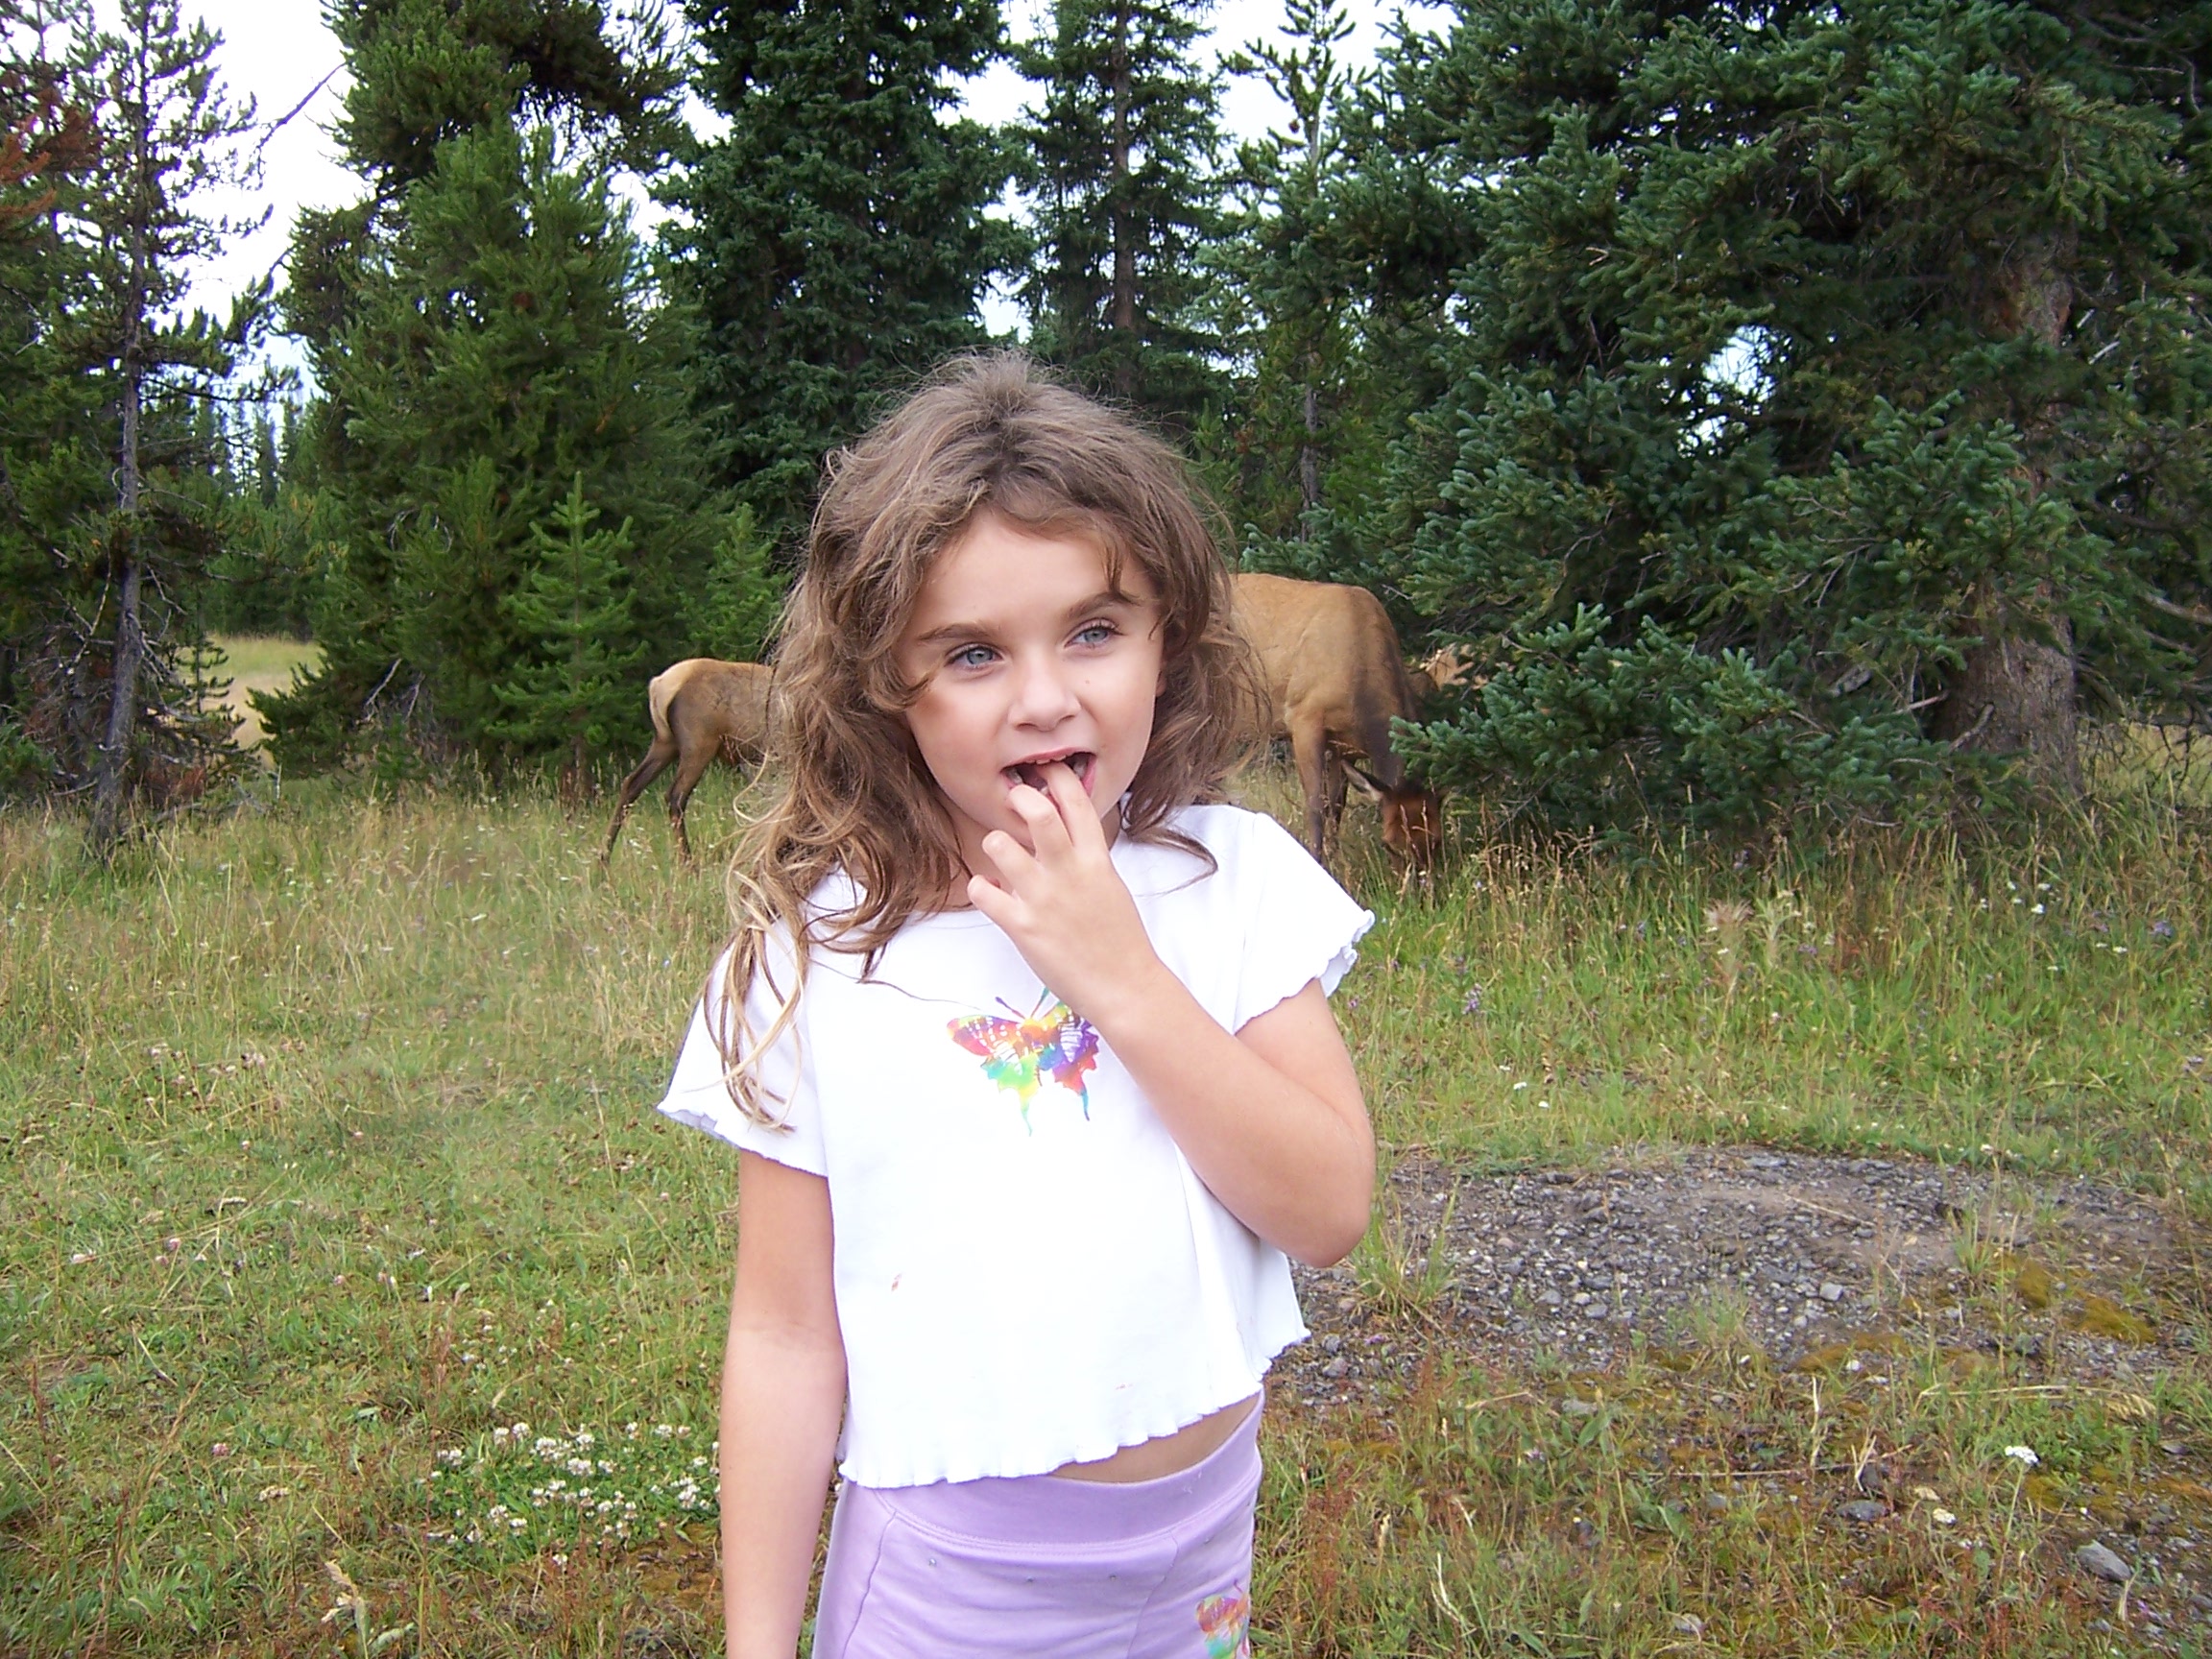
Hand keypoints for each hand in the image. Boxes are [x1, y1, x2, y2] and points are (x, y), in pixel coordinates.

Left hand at [966, 762, 1170, 1030]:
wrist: (1124, 986)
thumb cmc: (1119, 939)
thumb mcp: (1110, 886)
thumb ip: (1085, 859)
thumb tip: (1062, 838)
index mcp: (1096, 860)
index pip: (1076, 802)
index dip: (1059, 777)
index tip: (1046, 770)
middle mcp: (1068, 872)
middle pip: (1038, 812)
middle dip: (1020, 796)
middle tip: (1014, 798)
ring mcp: (1043, 898)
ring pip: (1001, 845)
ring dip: (995, 843)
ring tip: (1000, 853)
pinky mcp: (1022, 926)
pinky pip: (984, 892)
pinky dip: (980, 888)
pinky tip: (991, 893)